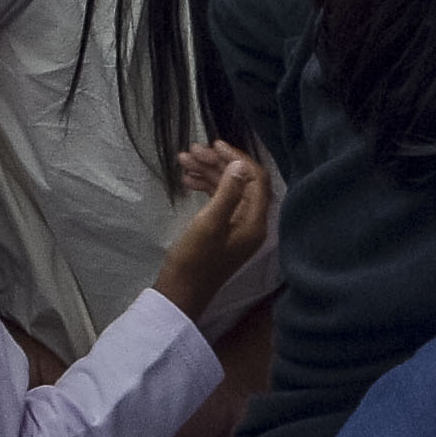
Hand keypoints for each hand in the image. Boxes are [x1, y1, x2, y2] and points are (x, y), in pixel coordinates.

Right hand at [149, 140, 276, 318]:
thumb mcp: (209, 223)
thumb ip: (227, 192)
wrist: (180, 292)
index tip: (214, 145)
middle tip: (192, 151)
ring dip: (207, 172)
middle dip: (217, 163)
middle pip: (240, 182)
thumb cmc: (195, 260)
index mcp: (254, 222)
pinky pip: (218, 200)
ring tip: (183, 160)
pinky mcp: (222, 231)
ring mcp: (236, 227)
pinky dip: (204, 187)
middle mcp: (250, 223)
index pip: (255, 179)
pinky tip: (186, 180)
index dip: (237, 159)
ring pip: (227, 189)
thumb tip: (239, 164)